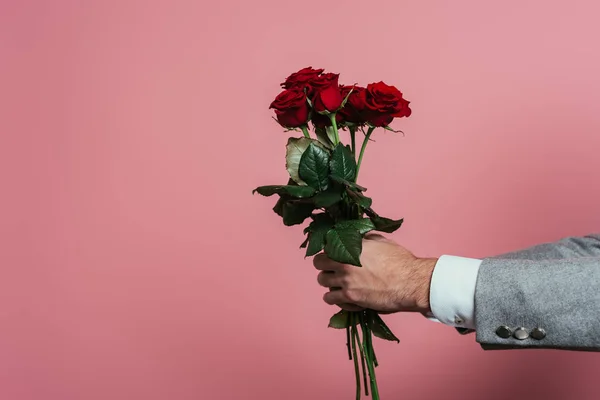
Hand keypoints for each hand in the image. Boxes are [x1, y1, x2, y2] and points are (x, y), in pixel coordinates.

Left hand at [313, 233, 436, 313]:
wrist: (410, 282)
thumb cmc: (400, 261)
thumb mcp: (382, 242)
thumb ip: (365, 240)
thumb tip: (358, 239)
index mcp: (351, 246)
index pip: (326, 246)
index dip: (329, 251)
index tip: (333, 255)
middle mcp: (344, 262)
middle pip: (319, 264)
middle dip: (325, 266)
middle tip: (333, 270)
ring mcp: (345, 280)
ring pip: (322, 282)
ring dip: (329, 282)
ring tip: (338, 284)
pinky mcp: (350, 297)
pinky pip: (331, 299)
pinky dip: (336, 299)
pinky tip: (345, 297)